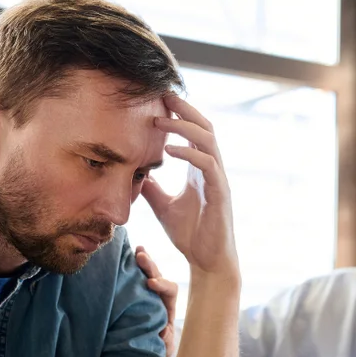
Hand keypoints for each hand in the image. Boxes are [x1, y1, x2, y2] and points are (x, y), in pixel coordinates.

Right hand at [135, 246, 177, 356]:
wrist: (145, 352)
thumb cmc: (156, 348)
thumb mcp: (163, 346)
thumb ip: (164, 340)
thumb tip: (161, 332)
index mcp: (167, 306)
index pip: (169, 289)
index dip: (162, 284)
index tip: (151, 283)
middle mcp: (158, 296)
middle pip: (157, 276)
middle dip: (150, 266)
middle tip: (141, 257)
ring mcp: (145, 293)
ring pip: (146, 273)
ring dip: (142, 261)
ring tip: (137, 250)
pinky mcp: (133, 294)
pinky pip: (133, 277)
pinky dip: (130, 267)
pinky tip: (124, 256)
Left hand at [141, 96, 238, 279]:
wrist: (207, 262)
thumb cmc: (191, 236)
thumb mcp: (163, 206)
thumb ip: (153, 187)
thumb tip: (135, 172)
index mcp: (200, 170)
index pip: (193, 132)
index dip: (179, 114)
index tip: (159, 100)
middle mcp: (212, 170)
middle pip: (204, 127)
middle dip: (185, 109)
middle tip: (163, 94)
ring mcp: (218, 180)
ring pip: (208, 140)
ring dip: (184, 126)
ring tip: (161, 118)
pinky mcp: (220, 194)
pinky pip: (207, 165)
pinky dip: (189, 153)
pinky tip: (170, 149)